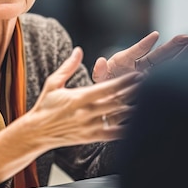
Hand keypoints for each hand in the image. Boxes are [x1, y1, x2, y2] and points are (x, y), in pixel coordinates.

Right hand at [0, 47, 141, 184]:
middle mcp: (85, 113)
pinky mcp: (91, 137)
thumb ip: (68, 66)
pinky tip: (139, 125)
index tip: (137, 75)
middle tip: (151, 84)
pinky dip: (127, 130)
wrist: (36, 132)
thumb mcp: (53, 83)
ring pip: (117, 118)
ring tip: (150, 101)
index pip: (105, 89)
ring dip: (134, 109)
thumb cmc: (45, 106)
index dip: (123, 82)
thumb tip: (79, 50)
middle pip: (116, 102)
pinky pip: (113, 134)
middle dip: (134, 93)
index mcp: (78, 98)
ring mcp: (89, 127)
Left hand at [92, 31, 187, 81]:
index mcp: (125, 61)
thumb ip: (100, 71)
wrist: (107, 105)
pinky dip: (182, 70)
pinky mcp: (154, 85)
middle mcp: (140, 66)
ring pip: (168, 64)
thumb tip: (99, 62)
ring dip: (182, 54)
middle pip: (158, 55)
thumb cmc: (102, 89)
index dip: (145, 44)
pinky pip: (170, 76)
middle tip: (187, 37)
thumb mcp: (99, 79)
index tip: (155, 36)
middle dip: (173, 46)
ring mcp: (149, 76)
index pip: (138, 51)